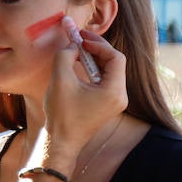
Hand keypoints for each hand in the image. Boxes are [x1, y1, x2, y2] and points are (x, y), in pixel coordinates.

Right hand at [41, 25, 128, 155]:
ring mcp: (115, 102)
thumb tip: (74, 45)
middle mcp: (120, 97)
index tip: (81, 39)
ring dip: (94, 58)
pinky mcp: (108, 104)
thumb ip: (66, 54)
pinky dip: (94, 69)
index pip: (115, 57)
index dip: (99, 44)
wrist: (61, 142)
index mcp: (114, 92)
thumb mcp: (60, 79)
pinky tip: (79, 64)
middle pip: (115, 62)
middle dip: (97, 48)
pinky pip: (105, 80)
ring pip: (110, 70)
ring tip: (77, 49)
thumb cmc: (61, 114)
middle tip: (79, 38)